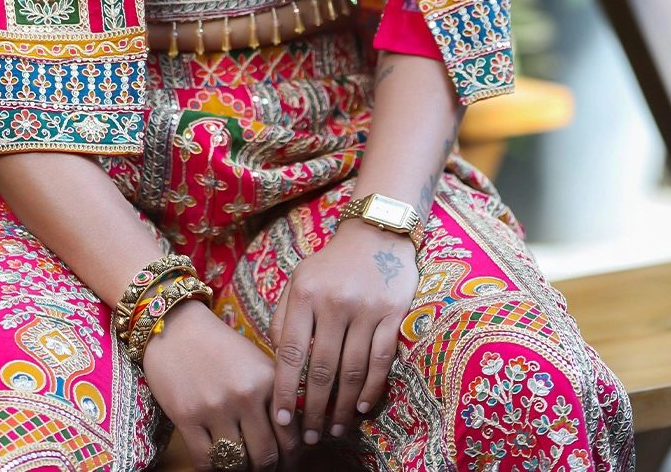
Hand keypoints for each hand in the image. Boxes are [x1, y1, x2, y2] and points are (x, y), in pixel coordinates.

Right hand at [142, 300, 301, 469]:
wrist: (176, 326)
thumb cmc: (220, 347)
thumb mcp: (256, 362)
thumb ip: (277, 394)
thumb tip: (294, 435)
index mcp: (267, 379)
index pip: (290, 437)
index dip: (290, 458)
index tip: (286, 463)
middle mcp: (245, 394)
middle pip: (265, 457)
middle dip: (267, 468)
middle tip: (263, 467)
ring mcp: (215, 407)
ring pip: (236, 464)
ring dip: (240, 469)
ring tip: (240, 464)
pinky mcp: (187, 416)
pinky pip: (206, 462)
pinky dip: (214, 469)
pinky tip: (216, 460)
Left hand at [269, 220, 418, 445]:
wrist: (375, 234)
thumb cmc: (330, 264)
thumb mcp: (298, 279)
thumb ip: (284, 316)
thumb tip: (277, 360)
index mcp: (305, 293)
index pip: (290, 351)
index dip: (285, 389)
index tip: (281, 418)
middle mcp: (333, 302)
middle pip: (322, 368)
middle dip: (314, 409)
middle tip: (308, 436)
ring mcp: (365, 309)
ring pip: (351, 369)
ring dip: (342, 406)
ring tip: (334, 429)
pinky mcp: (392, 314)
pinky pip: (380, 360)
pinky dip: (371, 388)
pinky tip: (361, 407)